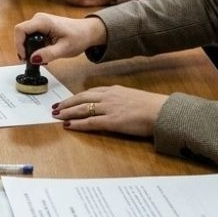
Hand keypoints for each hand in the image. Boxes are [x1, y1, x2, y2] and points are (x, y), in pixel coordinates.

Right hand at [14, 12, 105, 63]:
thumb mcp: (64, 49)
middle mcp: (38, 18)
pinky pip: (31, 35)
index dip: (18, 44)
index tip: (24, 58)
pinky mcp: (42, 26)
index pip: (20, 30)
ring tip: (37, 59)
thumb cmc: (79, 38)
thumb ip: (48, 54)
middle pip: (21, 33)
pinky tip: (41, 54)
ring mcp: (40, 21)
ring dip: (28, 48)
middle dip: (23, 48)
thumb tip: (32, 59)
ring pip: (25, 35)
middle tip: (30, 62)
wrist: (88, 32)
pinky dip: (33, 46)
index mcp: (42, 21)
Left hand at [51, 85, 166, 136]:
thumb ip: (122, 100)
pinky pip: (90, 122)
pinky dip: (77, 124)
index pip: (91, 92)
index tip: (69, 100)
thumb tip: (117, 105)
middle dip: (67, 103)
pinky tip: (68, 126)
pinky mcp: (111, 121)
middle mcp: (109, 96)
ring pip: (82, 108)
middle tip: (56, 107)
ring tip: (57, 115)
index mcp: (115, 90)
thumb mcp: (134, 97)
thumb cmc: (153, 106)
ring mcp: (109, 108)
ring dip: (67, 112)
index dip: (77, 96)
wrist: (161, 111)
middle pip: (82, 98)